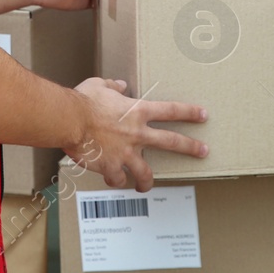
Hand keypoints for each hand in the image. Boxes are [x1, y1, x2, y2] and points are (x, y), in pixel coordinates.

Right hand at [65, 78, 207, 191]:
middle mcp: (137, 134)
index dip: (189, 112)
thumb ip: (113, 86)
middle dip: (191, 147)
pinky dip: (115, 180)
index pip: (171, 110)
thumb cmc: (83, 101)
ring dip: (147, 181)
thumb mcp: (99, 85)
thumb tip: (120, 85)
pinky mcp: (112, 167)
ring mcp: (126, 153)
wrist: (69, 120)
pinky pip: (117, 179)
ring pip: (146, 172)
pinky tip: (112, 181)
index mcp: (137, 112)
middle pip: (172, 142)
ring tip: (146, 187)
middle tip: (204, 151)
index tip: (203, 115)